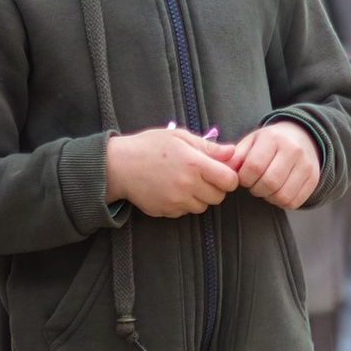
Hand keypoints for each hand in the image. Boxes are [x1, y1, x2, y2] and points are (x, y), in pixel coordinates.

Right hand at [106, 125, 237, 217]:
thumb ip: (209, 147)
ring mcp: (176, 201)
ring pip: (202, 207)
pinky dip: (183, 204)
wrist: (118, 166)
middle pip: (218, 197)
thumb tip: (232, 152)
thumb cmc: (149, 146)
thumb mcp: (180, 137)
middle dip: (215, 188)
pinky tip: (171, 190)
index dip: (229, 177)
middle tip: (201, 177)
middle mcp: (187, 185)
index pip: (229, 180)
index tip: (221, 172)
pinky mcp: (166, 211)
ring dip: (199, 197)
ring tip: (184, 182)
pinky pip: (184, 212)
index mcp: (194, 164)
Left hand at [227, 121, 322, 208]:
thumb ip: (236, 155)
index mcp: (273, 139)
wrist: (303, 137)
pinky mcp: (314, 179)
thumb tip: (223, 170)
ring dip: (269, 197)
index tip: (244, 177)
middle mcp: (293, 150)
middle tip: (254, 184)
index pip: (254, 167)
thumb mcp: (252, 141)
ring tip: (266, 188)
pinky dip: (282, 202)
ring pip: (283, 195)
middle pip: (269, 183)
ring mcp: (306, 165)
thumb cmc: (271, 142)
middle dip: (256, 189)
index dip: (244, 178)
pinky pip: (295, 202)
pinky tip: (278, 191)